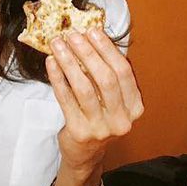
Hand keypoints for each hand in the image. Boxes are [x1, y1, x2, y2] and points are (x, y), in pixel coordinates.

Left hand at [46, 29, 143, 185]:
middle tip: (73, 35)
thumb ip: (109, 75)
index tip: (93, 31)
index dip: (107, 49)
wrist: (85, 154)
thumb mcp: (113, 100)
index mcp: (135, 107)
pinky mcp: (80, 132)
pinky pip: (66, 99)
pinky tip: (51, 63)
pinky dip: (58, 78)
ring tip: (58, 44)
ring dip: (69, 62)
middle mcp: (122, 119)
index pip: (123, 72)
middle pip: (106, 79)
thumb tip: (92, 38)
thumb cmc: (99, 118)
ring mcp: (101, 128)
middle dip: (88, 53)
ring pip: (84, 88)